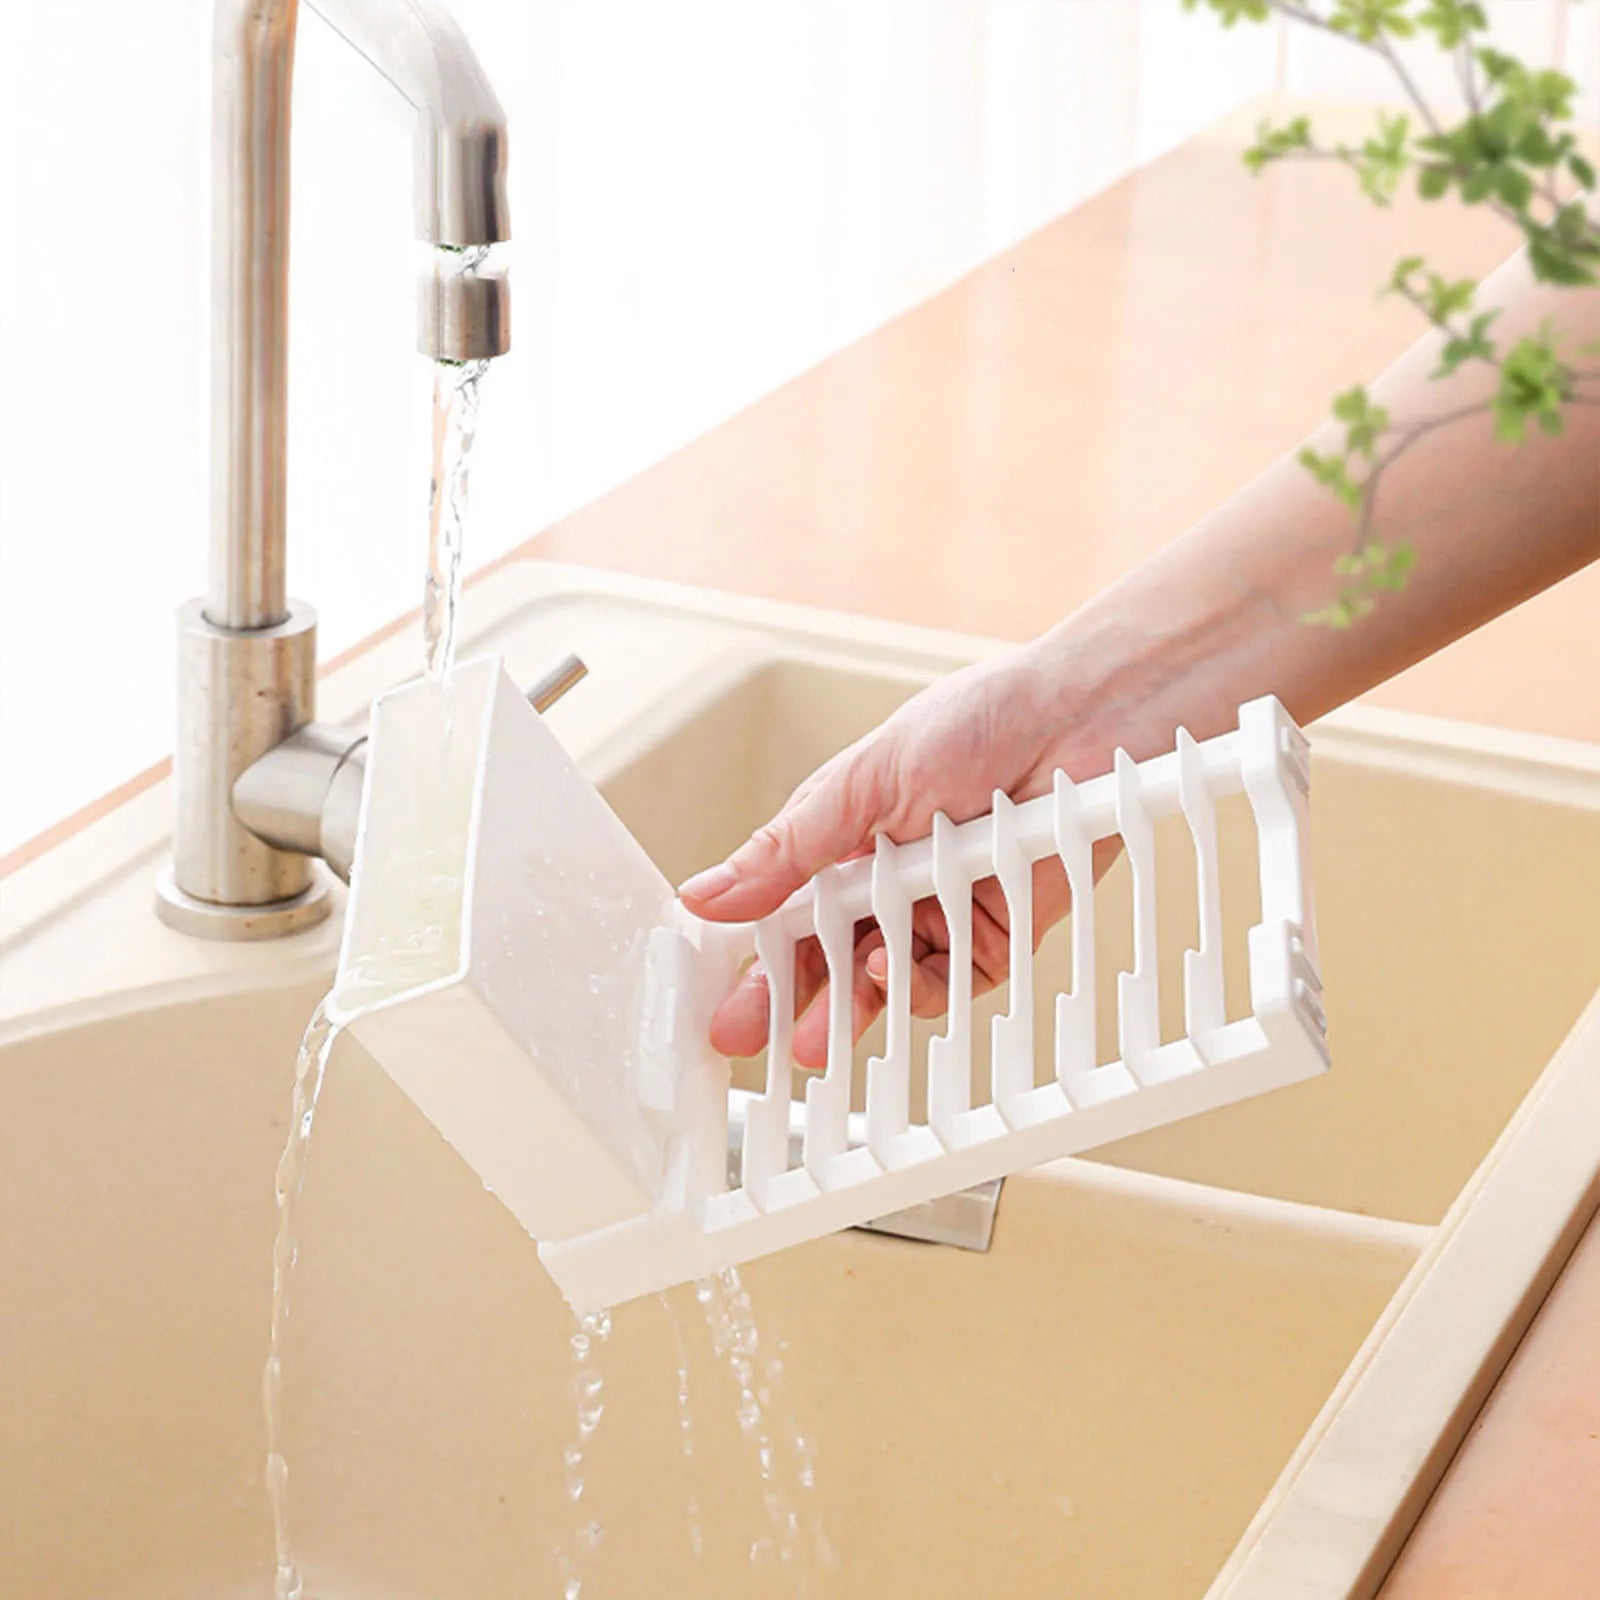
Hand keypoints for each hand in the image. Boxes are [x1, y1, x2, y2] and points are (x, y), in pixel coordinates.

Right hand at [678, 635, 1131, 1064]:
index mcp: (846, 841)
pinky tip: (888, 971)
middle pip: (828, 958)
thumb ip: (787, 850)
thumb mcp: (861, 782)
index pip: (784, 913)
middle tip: (747, 1037)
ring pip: (883, 981)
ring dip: (847, 1008)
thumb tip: (708, 894)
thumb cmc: (979, 719)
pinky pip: (950, 982)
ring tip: (814, 1037)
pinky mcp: (997, 934)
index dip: (750, 956)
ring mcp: (942, 910)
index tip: (716, 995)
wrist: (1081, 718)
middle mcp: (890, 882)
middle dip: (786, 1001)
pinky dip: (916, 984)